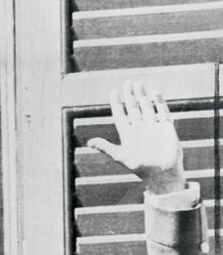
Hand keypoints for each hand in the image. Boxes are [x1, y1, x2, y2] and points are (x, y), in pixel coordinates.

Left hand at [87, 80, 185, 194]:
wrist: (161, 172)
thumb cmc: (139, 166)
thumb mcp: (120, 156)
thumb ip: (105, 148)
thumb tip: (88, 143)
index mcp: (127, 133)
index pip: (120, 114)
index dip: (116, 103)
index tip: (113, 92)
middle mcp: (139, 128)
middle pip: (133, 108)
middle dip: (130, 95)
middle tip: (128, 81)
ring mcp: (152, 126)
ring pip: (146, 107)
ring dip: (143, 95)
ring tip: (138, 82)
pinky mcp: (165, 127)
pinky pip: (162, 111)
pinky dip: (159, 102)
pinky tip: (155, 92)